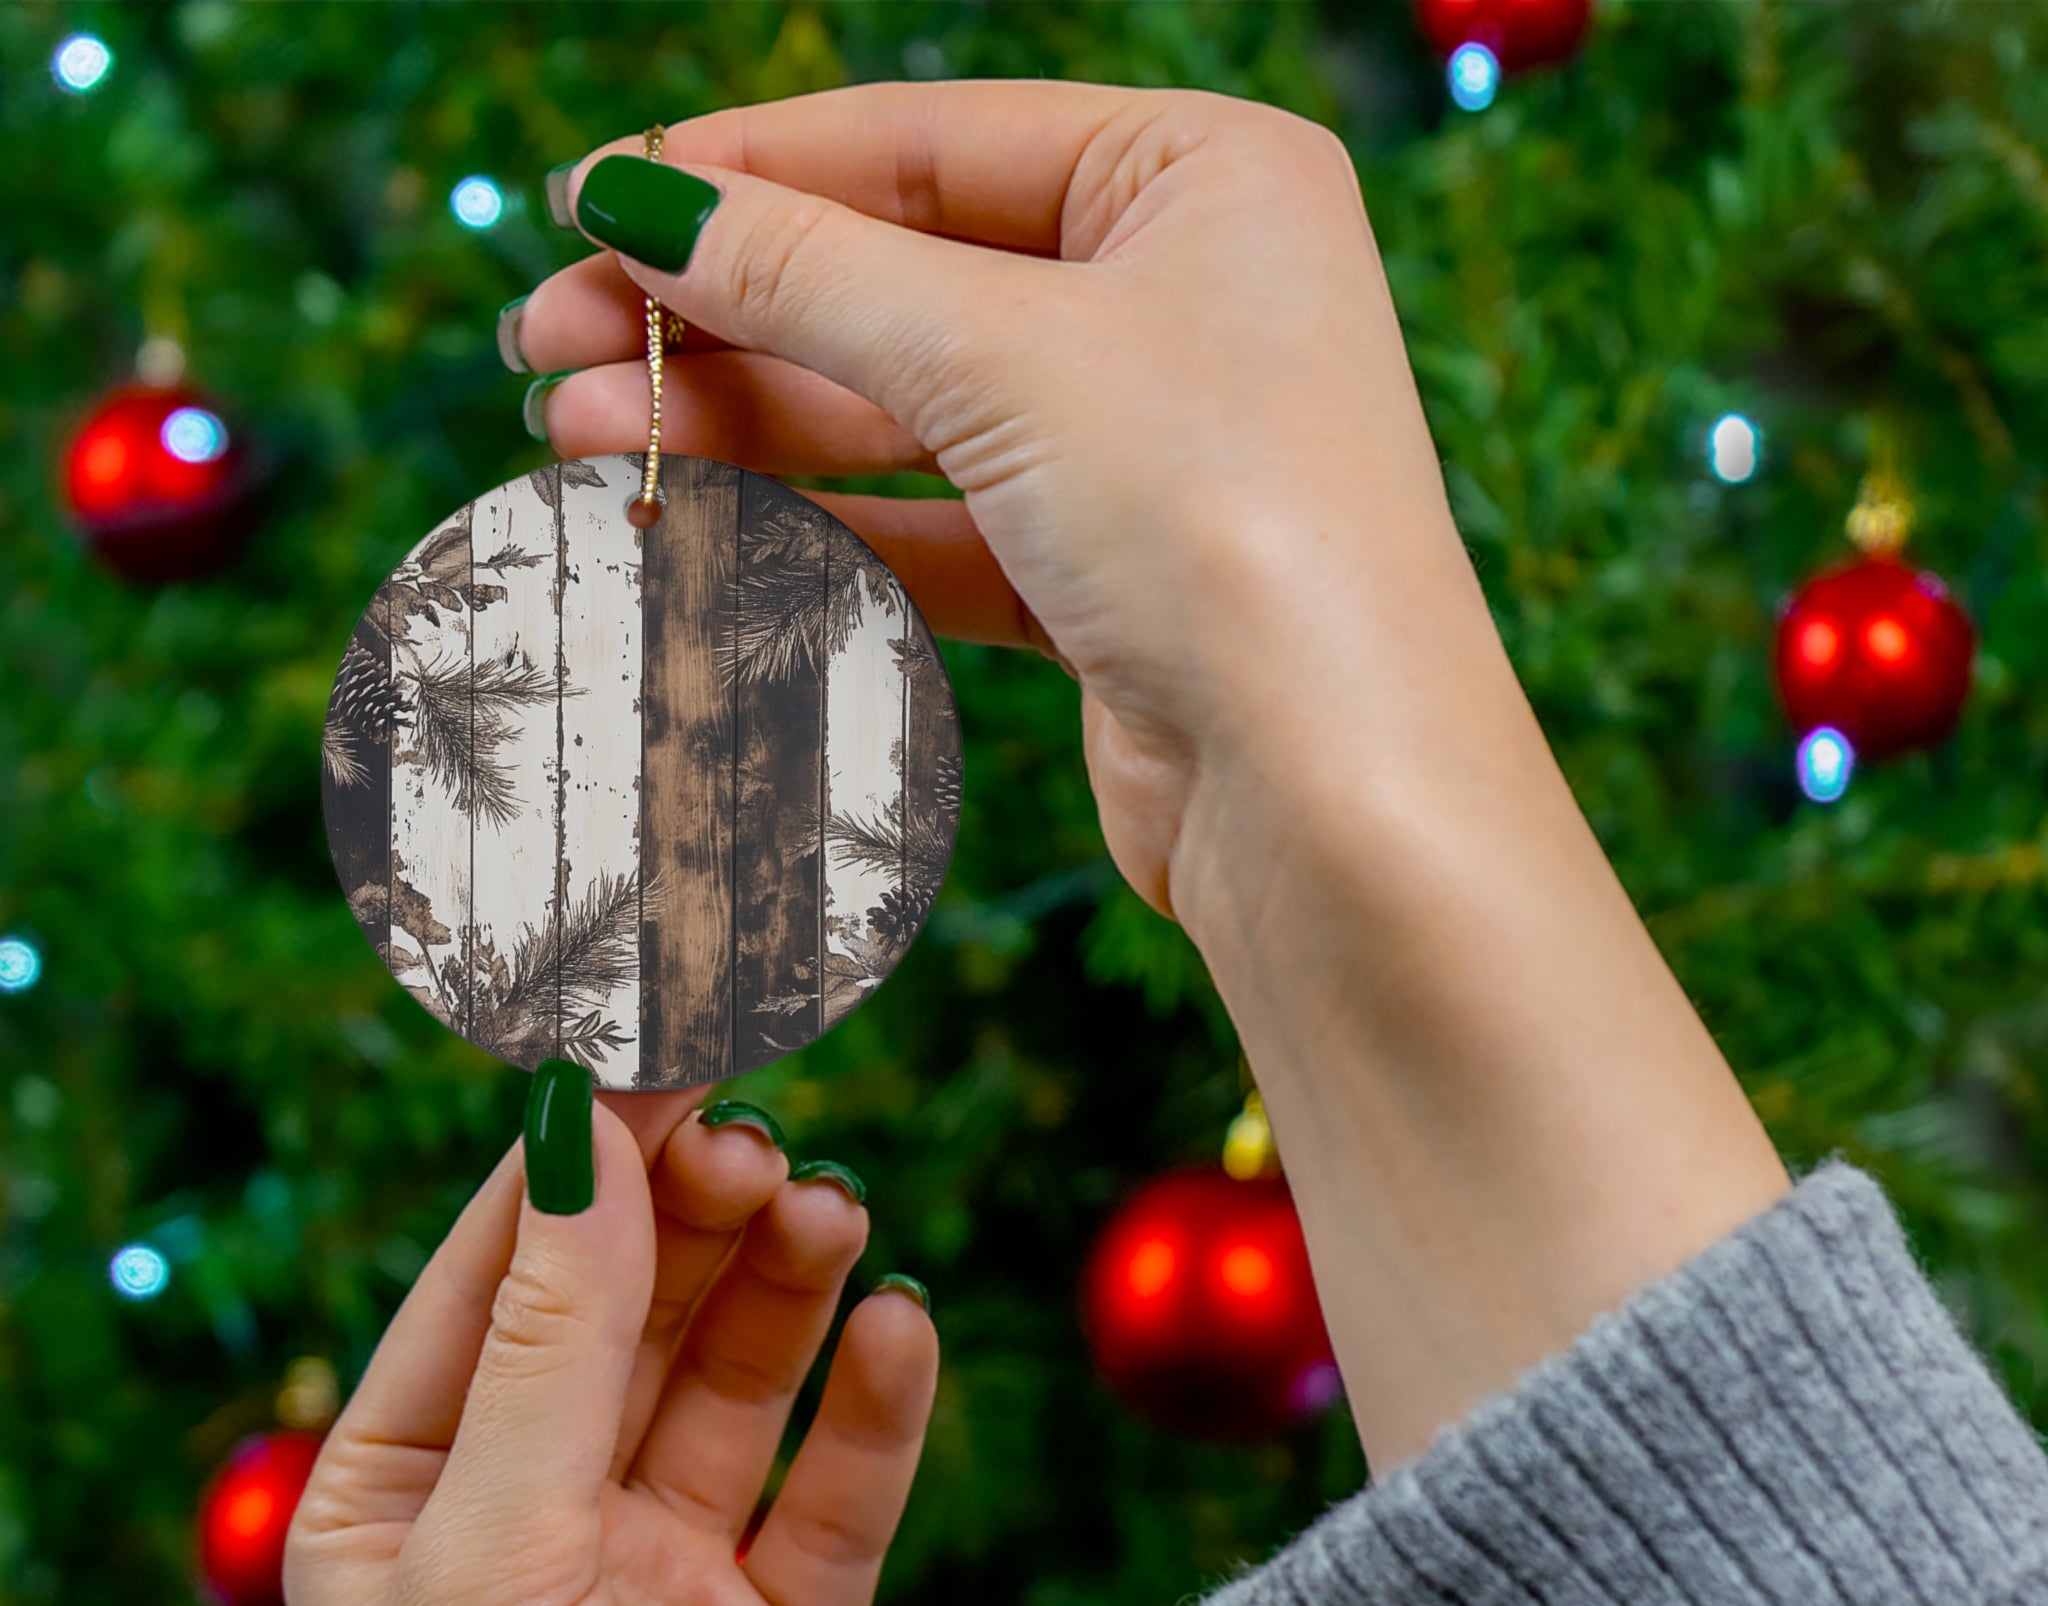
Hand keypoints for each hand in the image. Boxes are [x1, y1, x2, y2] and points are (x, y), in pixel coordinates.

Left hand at [285, 1086, 936, 1605]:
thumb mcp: (490, 1554)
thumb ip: (555, 1338)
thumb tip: (584, 1129)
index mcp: (410, 1488)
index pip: (504, 1269)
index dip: (585, 1154)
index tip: (666, 1042)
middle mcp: (538, 1517)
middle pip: (633, 1308)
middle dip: (694, 1216)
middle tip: (762, 1142)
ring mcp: (665, 1577)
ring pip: (739, 1382)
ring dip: (787, 1289)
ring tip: (832, 1213)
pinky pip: (838, 1494)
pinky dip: (874, 1409)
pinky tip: (901, 1332)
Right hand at [514, 84, 1786, 1473]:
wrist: (1334, 798)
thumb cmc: (1224, 525)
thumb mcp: (1001, 358)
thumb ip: (806, 274)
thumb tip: (630, 202)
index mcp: (1202, 178)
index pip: (926, 142)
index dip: (745, 174)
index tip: (587, 207)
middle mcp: (1182, 299)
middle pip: (900, 282)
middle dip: (719, 316)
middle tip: (546, 345)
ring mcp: (1145, 448)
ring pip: (903, 415)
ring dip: (741, 424)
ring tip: (578, 433)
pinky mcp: (1107, 581)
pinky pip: (934, 526)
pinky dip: (817, 524)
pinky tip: (687, 523)